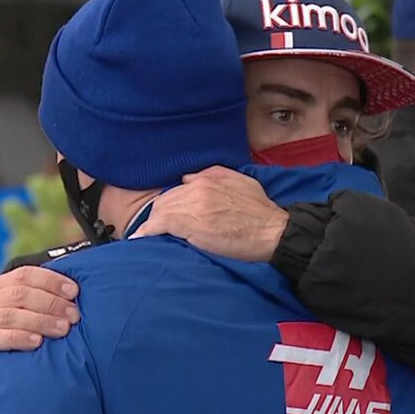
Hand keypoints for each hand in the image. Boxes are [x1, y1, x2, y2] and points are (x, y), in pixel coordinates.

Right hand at [0, 266, 80, 385]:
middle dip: (51, 303)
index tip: (74, 292)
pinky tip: (37, 342)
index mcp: (0, 287)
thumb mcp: (32, 316)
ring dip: (40, 321)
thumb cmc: (20, 341)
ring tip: (63, 329)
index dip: (51, 280)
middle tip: (74, 316)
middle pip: (19, 294)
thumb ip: (45, 302)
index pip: (25, 274)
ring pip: (9, 315)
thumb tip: (76, 293)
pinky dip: (18, 338)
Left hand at [131, 166, 287, 261]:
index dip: (168, 204)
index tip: (163, 214)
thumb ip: (213, 175)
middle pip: (165, 200)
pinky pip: (161, 225)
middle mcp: (197, 190)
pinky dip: (148, 231)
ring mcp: (194, 208)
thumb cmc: (261, 212)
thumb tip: (188, 177)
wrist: (273, 232)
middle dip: (157, 214)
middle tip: (153, 228)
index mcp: (207, 180)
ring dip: (151, 224)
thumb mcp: (240, 182)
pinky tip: (141, 238)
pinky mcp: (192, 226)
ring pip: (160, 212)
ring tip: (145, 234)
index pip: (176, 190)